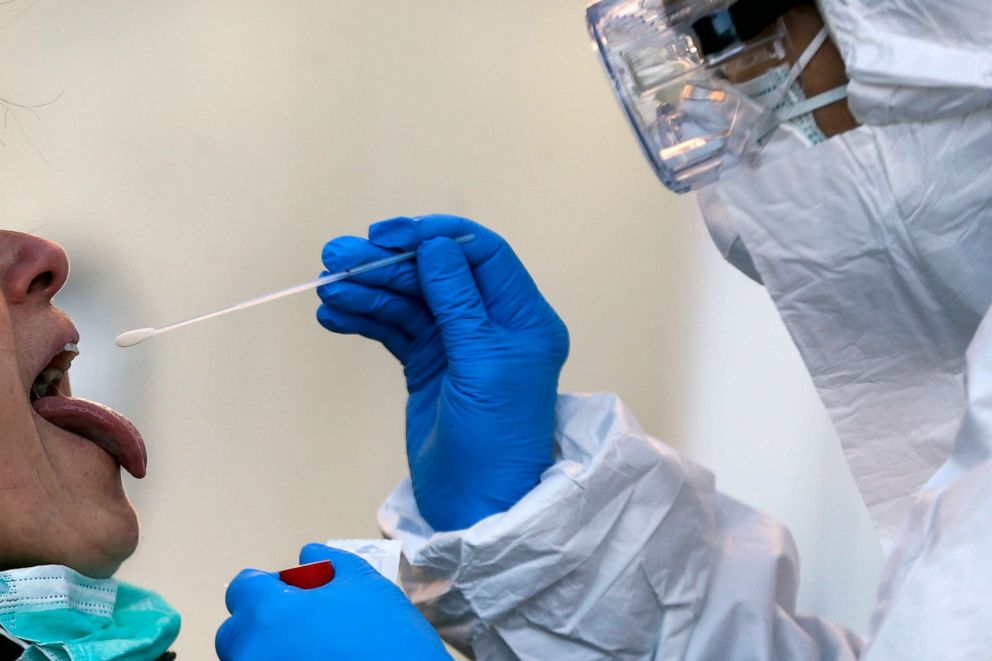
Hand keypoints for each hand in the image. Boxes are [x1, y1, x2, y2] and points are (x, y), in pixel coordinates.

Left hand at [216, 544, 449, 660]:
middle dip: (263, 623)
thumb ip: (330, 563)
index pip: (242, 588)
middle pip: (236, 631)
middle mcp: (253, 651)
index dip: (269, 586)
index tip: (289, 592)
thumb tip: (309, 556)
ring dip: (271, 650)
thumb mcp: (366, 585)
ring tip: (315, 649)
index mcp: (270, 612)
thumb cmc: (389, 641)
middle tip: (304, 625)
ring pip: (249, 658)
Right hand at [317, 215, 568, 530]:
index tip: (389, 236)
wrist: (476, 507)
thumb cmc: (496, 442)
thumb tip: (436, 244)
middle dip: (387, 264)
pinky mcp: (428, 365)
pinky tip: (335, 315)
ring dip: (368, 291)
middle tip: (336, 259)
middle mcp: (491, 324)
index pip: (481, 255)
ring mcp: (457, 344)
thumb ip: (458, 300)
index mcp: (522, 318)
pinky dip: (365, 319)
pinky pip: (394, 329)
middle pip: (436, 274)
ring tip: (327, 290)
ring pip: (410, 300)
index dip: (435, 238)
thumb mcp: (482, 364)